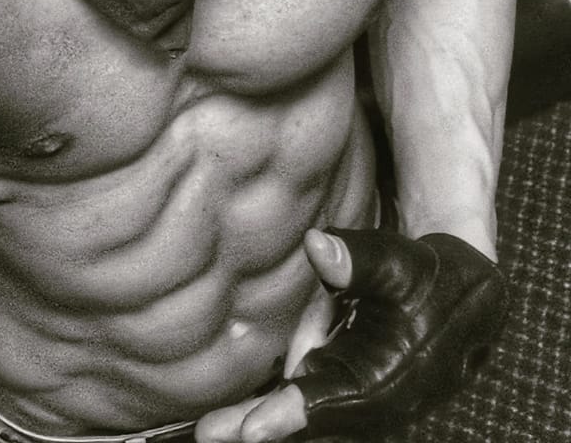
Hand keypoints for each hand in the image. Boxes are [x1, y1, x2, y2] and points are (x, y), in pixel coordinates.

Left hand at [196, 227, 506, 441]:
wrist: (461, 297)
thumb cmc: (427, 277)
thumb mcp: (400, 262)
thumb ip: (357, 260)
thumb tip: (316, 246)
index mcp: (392, 378)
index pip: (334, 402)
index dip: (292, 414)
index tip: (252, 428)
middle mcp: (375, 402)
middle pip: (311, 421)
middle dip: (261, 429)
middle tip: (210, 433)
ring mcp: (359, 402)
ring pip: (306, 417)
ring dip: (258, 425)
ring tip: (210, 431)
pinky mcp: (345, 389)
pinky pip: (306, 404)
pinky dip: (276, 411)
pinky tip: (234, 421)